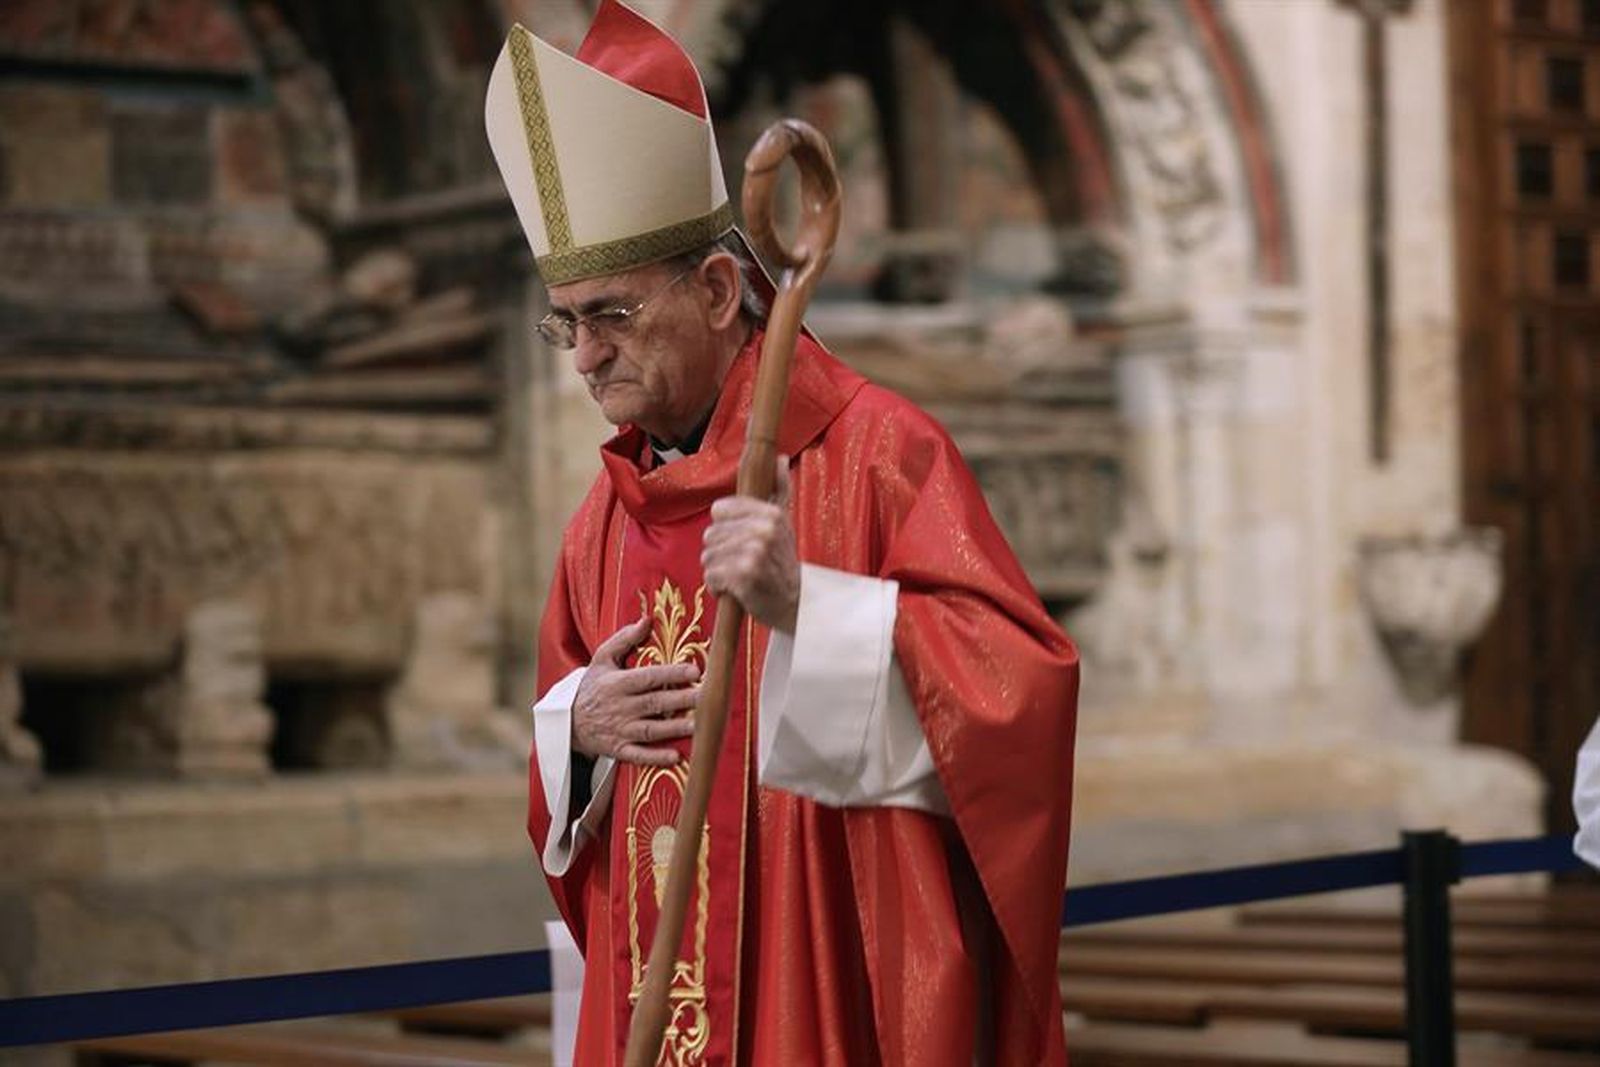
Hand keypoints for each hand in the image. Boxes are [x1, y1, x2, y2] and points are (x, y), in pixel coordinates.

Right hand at [572, 616, 699, 766]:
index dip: (671, 673)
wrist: (567, 721)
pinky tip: (676, 757)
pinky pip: (638, 756)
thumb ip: (625, 639)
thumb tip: (647, 620)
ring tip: (697, 726)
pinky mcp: (619, 750)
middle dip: (681, 699)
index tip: (695, 670)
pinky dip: (655, 758)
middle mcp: (620, 707)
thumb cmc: (592, 686)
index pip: (648, 677)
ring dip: (674, 729)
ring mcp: (620, 730)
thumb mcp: (602, 658)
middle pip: (654, 703)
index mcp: (617, 683)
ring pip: (650, 730)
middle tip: (706, 696)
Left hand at [702, 456, 799, 633]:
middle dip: (720, 553)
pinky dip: (717, 588)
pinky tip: (734, 591)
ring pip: (708, 556)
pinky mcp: (743, 576)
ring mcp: (753, 552)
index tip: (740, 541)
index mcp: (770, 513)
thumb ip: (780, 489)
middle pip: (710, 535)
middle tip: (742, 564)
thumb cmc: (783, 564)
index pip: (719, 510)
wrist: (796, 604)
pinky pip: (711, 576)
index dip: (725, 528)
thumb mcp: (785, 523)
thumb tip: (780, 458)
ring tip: (739, 577)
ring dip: (718, 571)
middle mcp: (763, 529)